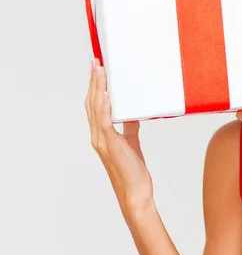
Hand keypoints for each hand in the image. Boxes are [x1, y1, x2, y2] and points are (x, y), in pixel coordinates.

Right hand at [85, 58, 154, 218]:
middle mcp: (98, 136)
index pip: (95, 106)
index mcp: (102, 135)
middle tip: (96, 61)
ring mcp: (102, 141)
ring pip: (96, 109)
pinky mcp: (111, 145)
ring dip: (98, 88)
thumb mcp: (132, 144)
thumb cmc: (133, 172)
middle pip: (92, 103)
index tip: (98, 69)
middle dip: (94, 81)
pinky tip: (106, 94)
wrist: (135, 193)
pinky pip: (104, 123)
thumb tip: (132, 114)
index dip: (96, 87)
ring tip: (100, 70)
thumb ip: (129, 129)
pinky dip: (104, 107)